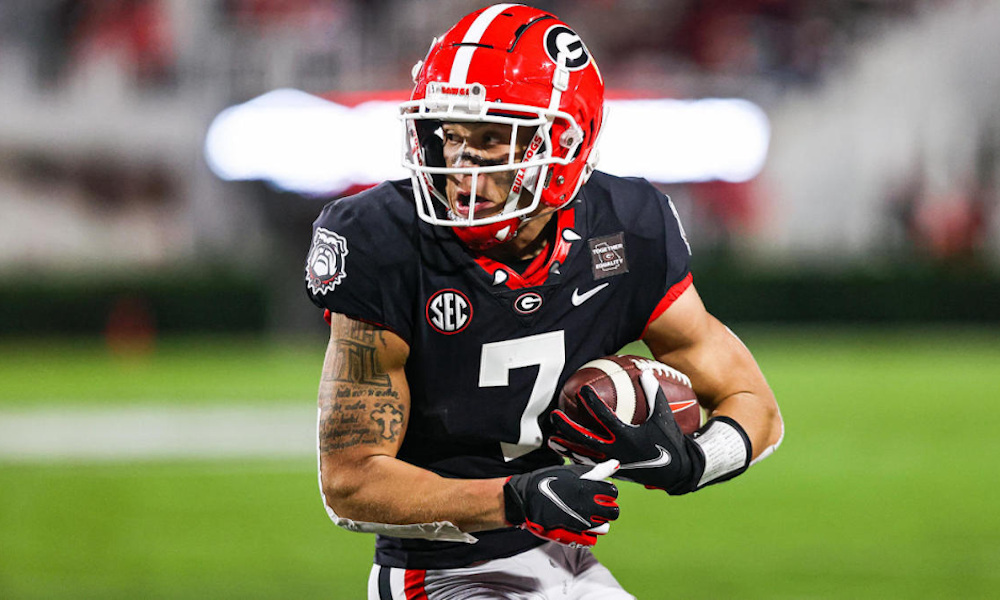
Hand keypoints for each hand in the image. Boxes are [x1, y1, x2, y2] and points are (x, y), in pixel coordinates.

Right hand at [503, 460, 619, 546]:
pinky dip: (588, 533)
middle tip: (597, 505)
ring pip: (605, 527)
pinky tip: (580, 525)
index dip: (608, 491)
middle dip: (608, 508)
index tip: (601, 491)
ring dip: (599, 522)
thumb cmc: (546, 481)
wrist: (525, 499)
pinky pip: (592, 538)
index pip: (613, 492)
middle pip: (613, 512)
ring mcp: (581, 523)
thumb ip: (596, 471)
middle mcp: (587, 506)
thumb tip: (615, 464)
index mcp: (588, 488)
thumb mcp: (571, 471)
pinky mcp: (573, 535)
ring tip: (587, 515)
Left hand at [550, 371, 750, 494]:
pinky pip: (590, 465)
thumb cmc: (669, 441)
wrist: (675, 472)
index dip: (592, 403)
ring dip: (567, 446)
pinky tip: (566, 452)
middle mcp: (616, 451)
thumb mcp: (664, 417)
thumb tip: (646, 372)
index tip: (582, 390)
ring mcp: (612, 463)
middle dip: (568, 426)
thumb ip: (654, 394)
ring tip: (551, 438)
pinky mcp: (612, 471)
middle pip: (585, 438)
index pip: (604, 417)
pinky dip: (576, 459)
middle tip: (554, 414)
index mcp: (628, 437)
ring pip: (584, 455)